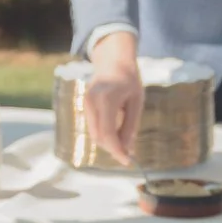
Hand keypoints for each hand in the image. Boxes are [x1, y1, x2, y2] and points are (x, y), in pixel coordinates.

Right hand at [85, 32, 143, 164]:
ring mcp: (86, 103)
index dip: (117, 150)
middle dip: (113, 148)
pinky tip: (117, 134)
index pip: (108, 133)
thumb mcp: (136, 102)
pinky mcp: (85, 105)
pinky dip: (105, 134)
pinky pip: (94, 126)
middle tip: (129, 155)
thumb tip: (126, 149)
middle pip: (99, 136)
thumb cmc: (129, 81)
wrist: (114, 61)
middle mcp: (92, 101)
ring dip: (109, 143)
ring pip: (94, 134)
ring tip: (125, 144)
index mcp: (107, 98)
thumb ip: (130, 126)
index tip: (128, 161)